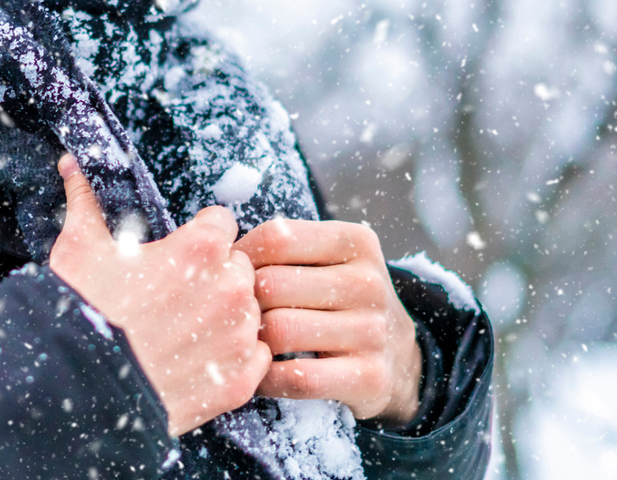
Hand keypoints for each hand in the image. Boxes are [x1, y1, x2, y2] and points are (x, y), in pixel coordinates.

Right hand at [49, 155, 271, 435]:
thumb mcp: (78, 247)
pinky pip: (255, 357)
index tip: (180, 253)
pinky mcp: (239, 381)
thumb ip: (87, 198)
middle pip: (238, 267)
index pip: (222, 223)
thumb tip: (73, 161)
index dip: (200, 236)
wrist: (73, 389)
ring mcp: (238, 335)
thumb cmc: (80, 312)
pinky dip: (234, 359)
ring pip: (249, 311)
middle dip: (215, 276)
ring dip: (227, 316)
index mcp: (201, 248)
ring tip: (186, 332)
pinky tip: (201, 362)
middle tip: (179, 295)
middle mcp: (231, 286)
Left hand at [235, 219, 420, 424]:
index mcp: (356, 241)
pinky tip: (260, 373)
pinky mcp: (369, 377)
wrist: (397, 352)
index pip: (277, 237)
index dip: (241, 255)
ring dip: (252, 341)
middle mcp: (368, 282)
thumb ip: (285, 245)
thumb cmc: (340, 297)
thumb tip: (220, 248)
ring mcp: (372, 331)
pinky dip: (266, 378)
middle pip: (272, 285)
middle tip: (230, 313)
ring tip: (244, 341)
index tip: (228, 272)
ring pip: (280, 330)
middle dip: (242, 302)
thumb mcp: (329, 257)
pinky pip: (296, 377)